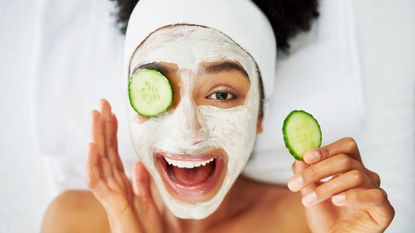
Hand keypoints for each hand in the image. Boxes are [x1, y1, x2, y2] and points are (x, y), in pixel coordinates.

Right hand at [87, 99, 162, 232]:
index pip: (114, 152)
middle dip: (103, 126)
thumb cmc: (144, 230)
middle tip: (102, 103)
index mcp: (121, 183)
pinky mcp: (109, 202)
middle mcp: (112, 184)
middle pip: (105, 150)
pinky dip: (93, 163)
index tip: (113, 113)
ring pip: (100, 159)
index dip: (112, 132)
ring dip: (97, 136)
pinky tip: (92, 146)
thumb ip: (141, 183)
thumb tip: (137, 163)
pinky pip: (97, 180)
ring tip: (96, 114)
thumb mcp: (147, 202)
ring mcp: (109, 192)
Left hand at [287, 137, 393, 232]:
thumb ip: (305, 174)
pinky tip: (336, 201)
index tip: (306, 157)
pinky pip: (374, 195)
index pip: (345, 146)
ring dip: (327, 187)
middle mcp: (365, 174)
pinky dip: (353, 196)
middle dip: (316, 171)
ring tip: (308, 199)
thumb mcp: (309, 192)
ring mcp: (375, 190)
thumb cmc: (324, 215)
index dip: (327, 149)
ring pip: (355, 176)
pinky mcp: (384, 209)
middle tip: (295, 183)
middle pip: (345, 161)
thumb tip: (299, 159)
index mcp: (350, 165)